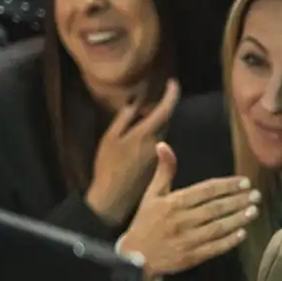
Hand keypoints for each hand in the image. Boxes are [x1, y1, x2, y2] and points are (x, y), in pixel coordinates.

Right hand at [86, 80, 180, 225]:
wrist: (113, 198)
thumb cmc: (108, 166)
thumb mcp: (110, 138)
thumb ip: (125, 118)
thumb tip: (135, 101)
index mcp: (146, 134)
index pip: (166, 109)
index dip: (172, 93)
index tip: (173, 82)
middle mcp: (158, 143)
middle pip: (165, 119)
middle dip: (157, 109)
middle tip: (141, 108)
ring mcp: (160, 155)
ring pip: (162, 131)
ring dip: (154, 123)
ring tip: (134, 125)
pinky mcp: (158, 165)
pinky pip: (159, 143)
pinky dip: (152, 136)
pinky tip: (136, 143)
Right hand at [123, 143, 260, 280]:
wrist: (134, 257)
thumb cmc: (145, 223)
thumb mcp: (151, 194)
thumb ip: (164, 171)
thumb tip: (163, 145)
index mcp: (174, 202)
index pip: (206, 190)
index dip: (227, 186)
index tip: (244, 182)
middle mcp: (182, 220)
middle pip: (215, 208)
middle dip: (238, 201)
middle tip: (256, 195)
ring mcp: (187, 239)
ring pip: (217, 227)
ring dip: (238, 219)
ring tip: (254, 211)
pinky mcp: (190, 257)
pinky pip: (213, 248)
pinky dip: (229, 241)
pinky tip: (242, 234)